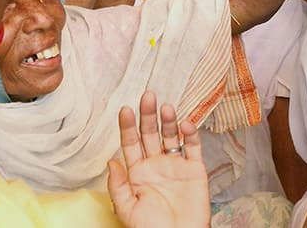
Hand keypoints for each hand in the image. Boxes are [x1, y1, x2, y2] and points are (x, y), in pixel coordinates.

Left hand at [107, 92, 209, 227]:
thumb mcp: (127, 210)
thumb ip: (118, 186)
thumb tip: (111, 160)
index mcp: (137, 173)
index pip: (130, 144)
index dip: (128, 126)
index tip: (125, 110)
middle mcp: (156, 165)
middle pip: (151, 134)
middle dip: (148, 115)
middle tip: (148, 96)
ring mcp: (176, 166)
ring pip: (172, 136)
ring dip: (169, 121)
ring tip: (166, 107)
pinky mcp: (195, 169)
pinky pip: (193, 148)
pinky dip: (191, 134)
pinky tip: (186, 125)